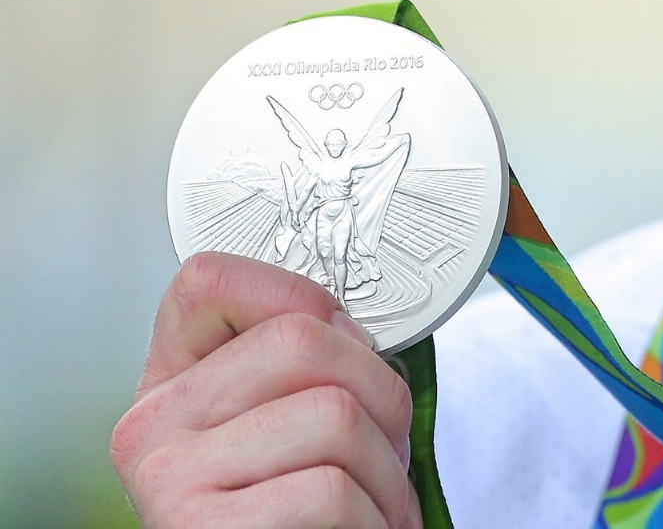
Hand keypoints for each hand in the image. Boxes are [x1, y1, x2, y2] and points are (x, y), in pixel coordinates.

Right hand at [111, 252, 422, 528]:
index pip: (210, 280)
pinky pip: (328, 490)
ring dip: (387, 468)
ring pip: (332, 413)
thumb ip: (305, 368)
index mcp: (171, 386)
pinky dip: (374, 517)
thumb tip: (360, 328)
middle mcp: (152, 426)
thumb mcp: (291, 429)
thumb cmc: (302, 519)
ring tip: (377, 503)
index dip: (299, 296)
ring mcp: (168, 478)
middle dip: (381, 391)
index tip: (342, 343)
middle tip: (388, 447)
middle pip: (304, 338)